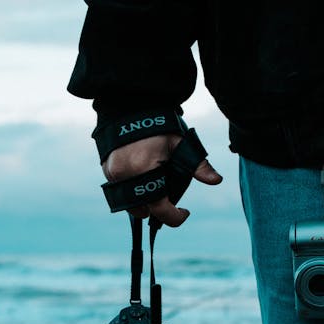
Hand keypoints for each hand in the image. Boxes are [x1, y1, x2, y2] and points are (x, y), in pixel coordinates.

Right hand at [102, 134, 222, 226]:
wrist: (130, 106)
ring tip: (156, 190)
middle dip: (157, 210)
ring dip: (143, 203)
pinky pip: (120, 192)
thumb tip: (216, 180)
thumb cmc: (159, 126)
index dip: (174, 217)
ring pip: (129, 204)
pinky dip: (133, 192)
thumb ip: (198, 164)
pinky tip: (143, 180)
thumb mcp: (181, 143)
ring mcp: (113, 174)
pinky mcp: (107, 171)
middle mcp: (125, 175)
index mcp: (144, 169)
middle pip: (142, 210)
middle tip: (169, 200)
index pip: (159, 208)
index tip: (185, 213)